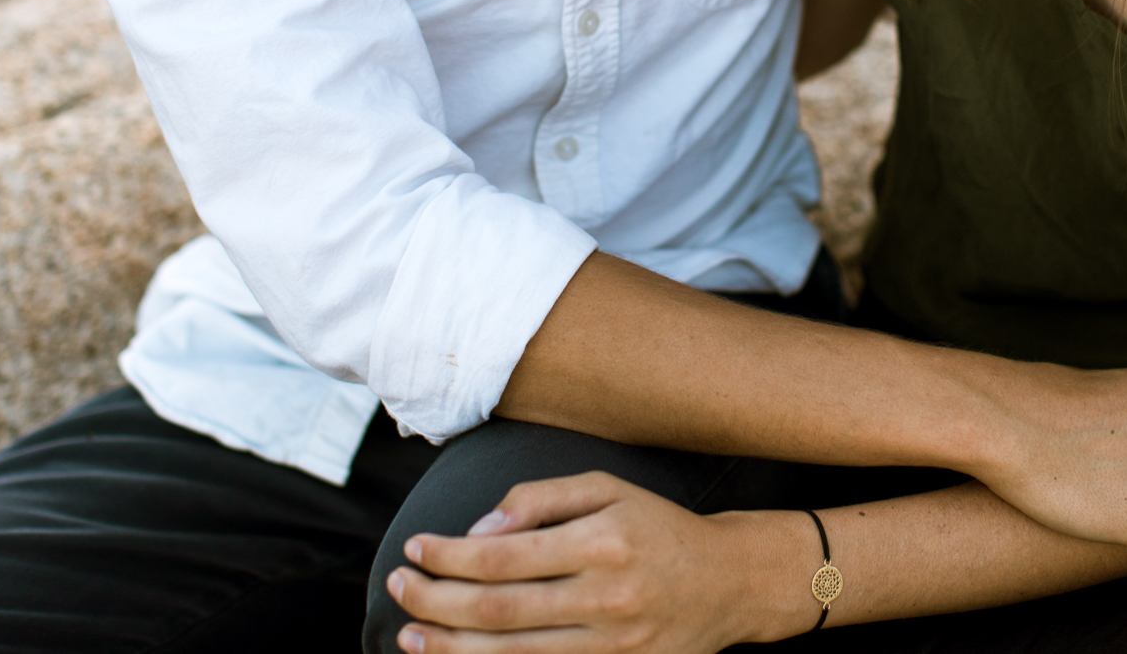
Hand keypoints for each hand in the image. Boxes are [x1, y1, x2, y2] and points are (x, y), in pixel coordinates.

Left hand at [386, 472, 809, 652]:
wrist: (729, 582)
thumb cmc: (659, 527)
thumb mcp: (608, 488)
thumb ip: (542, 497)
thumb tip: (479, 526)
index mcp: (602, 541)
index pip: (503, 556)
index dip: (447, 556)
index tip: (414, 548)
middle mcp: (606, 597)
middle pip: (498, 611)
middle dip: (435, 602)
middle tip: (396, 588)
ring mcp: (613, 645)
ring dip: (451, 648)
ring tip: (409, 634)